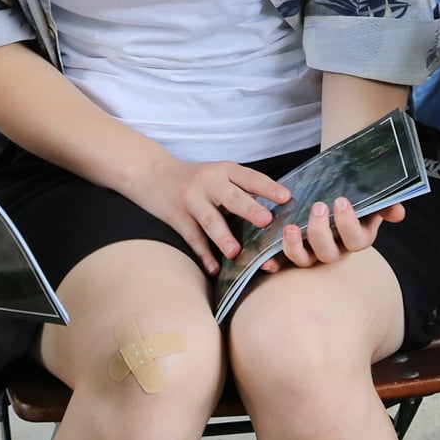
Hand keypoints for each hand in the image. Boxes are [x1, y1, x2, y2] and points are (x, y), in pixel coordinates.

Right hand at [130, 156, 291, 275]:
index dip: (268, 188)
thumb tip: (276, 212)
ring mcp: (191, 200)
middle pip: (231, 197)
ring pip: (210, 220)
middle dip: (249, 209)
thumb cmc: (195, 178)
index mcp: (224, 171)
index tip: (286, 198)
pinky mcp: (177, 217)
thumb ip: (241, 189)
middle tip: (265, 221)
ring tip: (236, 252)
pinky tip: (214, 268)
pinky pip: (192, 238)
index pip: (250, 178)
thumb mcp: (218, 174)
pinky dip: (204, 254)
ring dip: (223, 237)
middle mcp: (208, 183)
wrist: (152, 174)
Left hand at [261, 197, 403, 272]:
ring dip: (295, 247)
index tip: (340, 201)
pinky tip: (267, 257)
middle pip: (328, 254)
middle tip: (318, 206)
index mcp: (356, 238)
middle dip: (321, 232)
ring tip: (289, 227)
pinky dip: (274, 261)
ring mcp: (312, 253)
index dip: (348, 224)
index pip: (357, 240)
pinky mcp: (291, 251)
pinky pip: (282, 261)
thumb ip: (384, 204)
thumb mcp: (368, 197)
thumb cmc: (350, 195)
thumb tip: (398, 212)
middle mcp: (334, 250)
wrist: (328, 190)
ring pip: (304, 260)